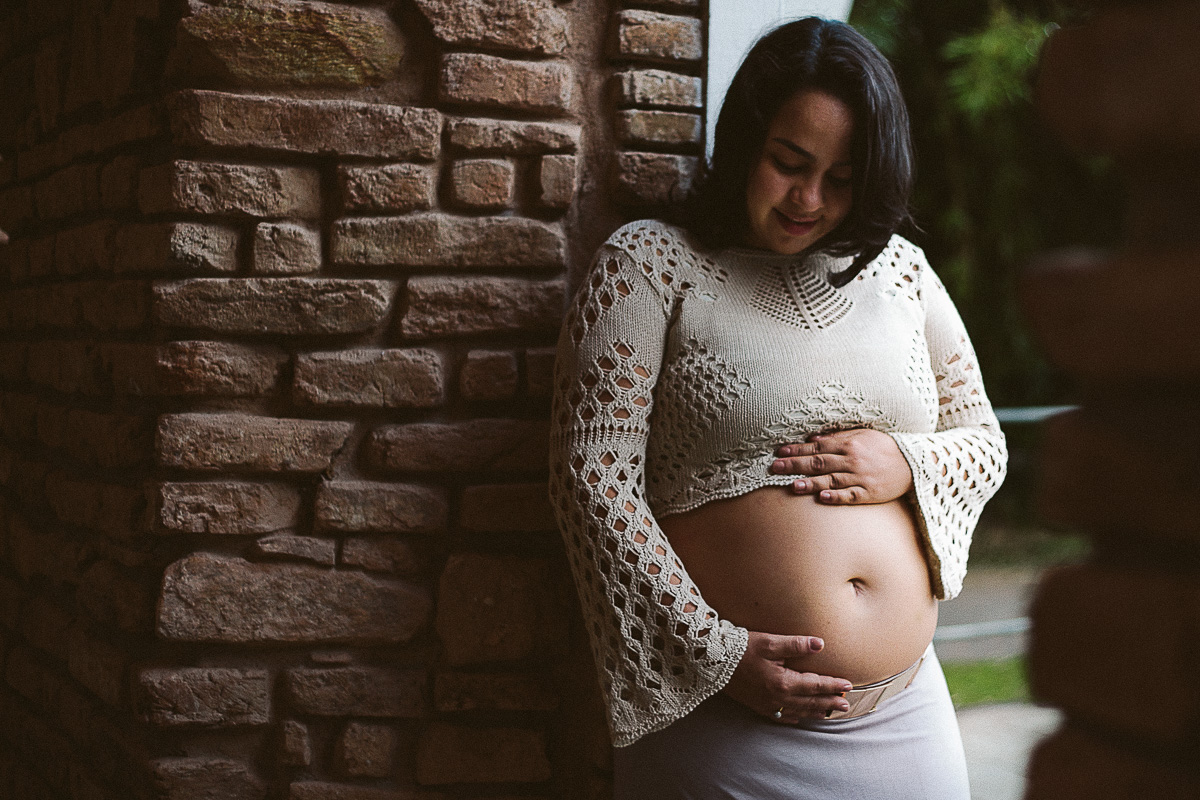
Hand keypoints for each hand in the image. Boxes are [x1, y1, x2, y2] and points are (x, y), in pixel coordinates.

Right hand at [722, 631, 852, 722]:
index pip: (815, 685)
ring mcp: (767, 704)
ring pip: (799, 711)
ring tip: (830, 712)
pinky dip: (797, 717)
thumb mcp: (769, 642)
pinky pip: (783, 716)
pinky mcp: (758, 706)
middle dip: (829, 703)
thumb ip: (795, 644)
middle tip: (845, 705)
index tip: (848, 685)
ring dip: (816, 712)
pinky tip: (801, 716)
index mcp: (783, 682)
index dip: (833, 685)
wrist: (712, 662)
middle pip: (810, 702)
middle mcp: (777, 697)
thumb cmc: (740, 648)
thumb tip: (819, 644)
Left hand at [770, 428, 912, 503]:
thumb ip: (838, 437)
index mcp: (850, 444)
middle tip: (775, 468)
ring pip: (831, 480)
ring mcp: (861, 478)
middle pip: (819, 463)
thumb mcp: (863, 435)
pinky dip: (835, 497)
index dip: (797, 450)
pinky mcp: (869, 494)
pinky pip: (850, 496)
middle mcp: (853, 461)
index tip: (779, 452)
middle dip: (795, 465)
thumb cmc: (884, 447)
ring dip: (810, 483)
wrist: (914, 463)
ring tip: (792, 486)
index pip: (817, 448)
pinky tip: (821, 498)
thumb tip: (813, 440)